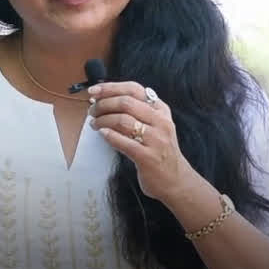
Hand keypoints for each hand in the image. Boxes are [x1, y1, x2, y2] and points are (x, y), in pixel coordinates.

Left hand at [87, 81, 199, 205]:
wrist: (176, 181)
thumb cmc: (160, 152)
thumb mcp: (156, 126)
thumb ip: (138, 112)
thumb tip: (105, 101)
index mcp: (161, 110)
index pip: (134, 89)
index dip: (110, 87)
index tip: (94, 91)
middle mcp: (160, 121)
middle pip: (126, 102)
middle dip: (103, 104)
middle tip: (92, 111)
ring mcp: (155, 139)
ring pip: (123, 120)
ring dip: (103, 120)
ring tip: (94, 124)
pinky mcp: (147, 157)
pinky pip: (124, 142)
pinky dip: (109, 136)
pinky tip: (102, 134)